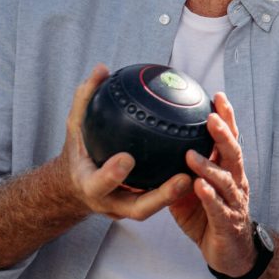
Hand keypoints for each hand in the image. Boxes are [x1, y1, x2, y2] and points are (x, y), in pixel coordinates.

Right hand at [61, 63, 190, 219]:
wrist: (77, 185)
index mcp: (89, 185)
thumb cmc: (79, 150)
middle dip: (160, 197)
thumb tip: (102, 69)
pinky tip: (203, 167)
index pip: (98, 183)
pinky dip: (182, 190)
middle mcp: (110, 203)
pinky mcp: (142, 207)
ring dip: (179, 197)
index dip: (111, 175)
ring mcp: (127, 209)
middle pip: (137, 208)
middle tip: (183, 178)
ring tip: (200, 175)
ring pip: (156, 209)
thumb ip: (86, 99)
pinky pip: (163, 200)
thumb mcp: (75, 126)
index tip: (127, 158)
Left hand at [169, 93, 255, 276]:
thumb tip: (153, 152)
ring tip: (191, 154)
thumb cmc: (210, 219)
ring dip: (209, 166)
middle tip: (210, 117)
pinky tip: (198, 186)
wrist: (232, 254)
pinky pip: (218, 207)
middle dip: (224, 134)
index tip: (217, 96)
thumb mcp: (191, 193)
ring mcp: (234, 202)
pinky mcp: (228, 223)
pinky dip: (209, 196)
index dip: (227, 118)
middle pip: (233, 153)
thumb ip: (178, 173)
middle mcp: (236, 182)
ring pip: (226, 179)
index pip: (230, 140)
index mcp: (230, 171)